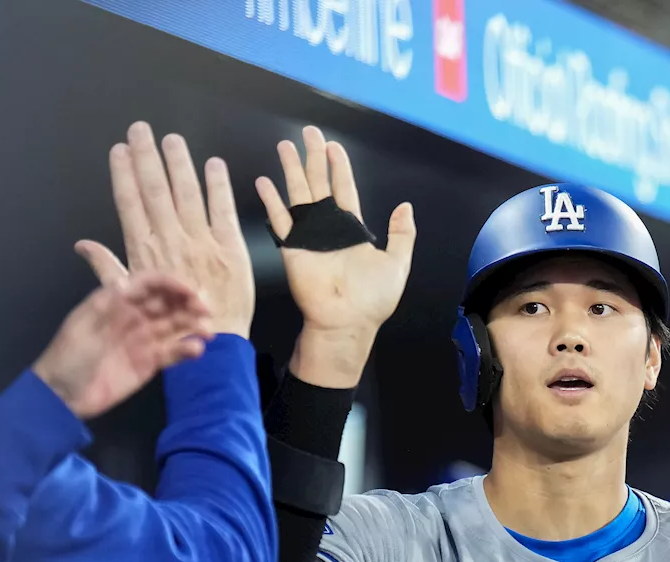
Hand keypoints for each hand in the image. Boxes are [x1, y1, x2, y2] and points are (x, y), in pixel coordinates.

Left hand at [32, 272, 212, 419]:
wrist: (62, 397)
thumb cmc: (69, 356)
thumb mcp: (84, 325)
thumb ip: (109, 303)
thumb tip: (130, 282)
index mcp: (117, 301)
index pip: (150, 284)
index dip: (172, 284)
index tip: (190, 292)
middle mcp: (135, 315)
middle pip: (169, 302)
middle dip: (190, 302)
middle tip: (206, 311)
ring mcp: (145, 339)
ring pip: (177, 325)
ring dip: (194, 324)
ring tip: (208, 332)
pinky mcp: (151, 362)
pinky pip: (175, 352)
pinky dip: (188, 349)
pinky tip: (196, 350)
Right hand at [76, 122, 254, 336]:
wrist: (215, 343)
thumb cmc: (171, 324)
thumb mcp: (131, 298)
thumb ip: (108, 267)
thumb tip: (83, 247)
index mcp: (145, 252)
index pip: (129, 204)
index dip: (123, 174)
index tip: (120, 150)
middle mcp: (171, 242)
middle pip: (155, 191)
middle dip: (147, 157)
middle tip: (142, 130)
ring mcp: (201, 242)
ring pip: (187, 194)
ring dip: (179, 163)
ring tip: (172, 140)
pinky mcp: (230, 247)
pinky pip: (223, 210)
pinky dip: (218, 186)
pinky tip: (213, 165)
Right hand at [257, 127, 415, 375]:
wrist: (348, 322)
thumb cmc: (373, 298)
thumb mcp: (397, 262)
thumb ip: (402, 234)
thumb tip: (405, 206)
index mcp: (352, 229)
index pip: (344, 188)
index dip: (339, 167)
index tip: (333, 146)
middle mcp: (329, 227)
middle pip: (319, 183)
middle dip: (313, 158)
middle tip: (308, 132)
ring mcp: (309, 235)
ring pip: (298, 194)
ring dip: (291, 170)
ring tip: (284, 146)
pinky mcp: (292, 247)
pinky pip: (280, 219)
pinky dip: (272, 201)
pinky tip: (264, 182)